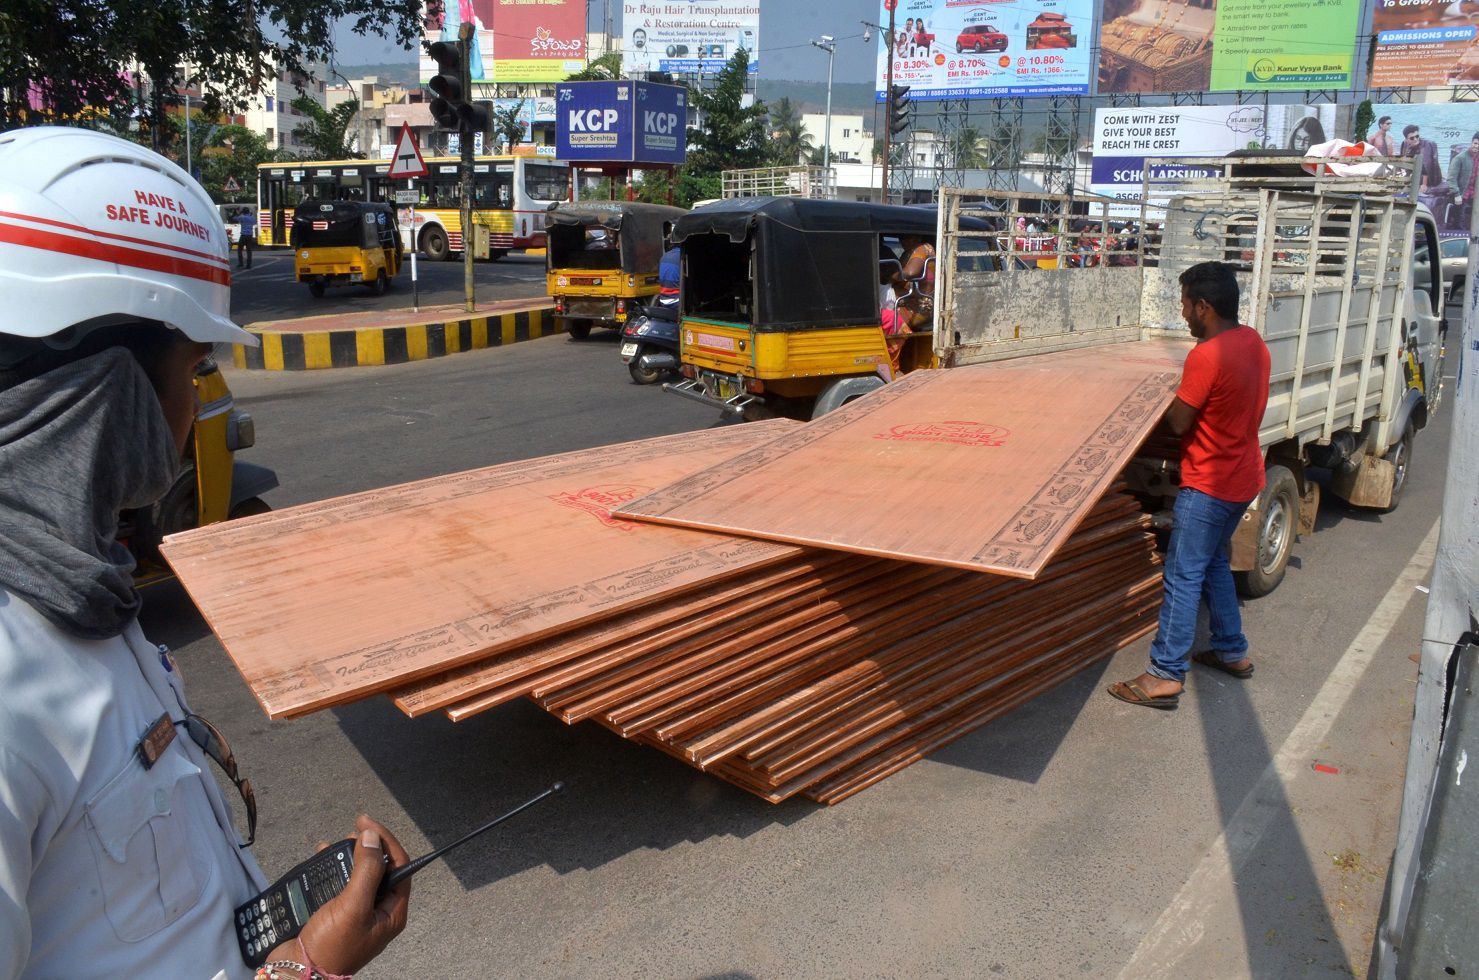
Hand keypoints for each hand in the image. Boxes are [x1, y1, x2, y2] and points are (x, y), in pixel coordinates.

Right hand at [266, 815, 410, 975]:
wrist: (297, 973)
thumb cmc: (330, 947)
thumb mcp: (353, 906)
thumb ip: (366, 870)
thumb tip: (372, 838)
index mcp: (392, 911)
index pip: (400, 865)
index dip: (384, 840)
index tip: (366, 823)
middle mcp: (378, 911)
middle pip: (380, 867)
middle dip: (366, 846)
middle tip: (351, 832)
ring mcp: (356, 911)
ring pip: (358, 873)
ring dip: (347, 856)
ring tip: (332, 845)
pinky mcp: (336, 912)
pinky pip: (339, 883)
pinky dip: (331, 869)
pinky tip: (320, 859)